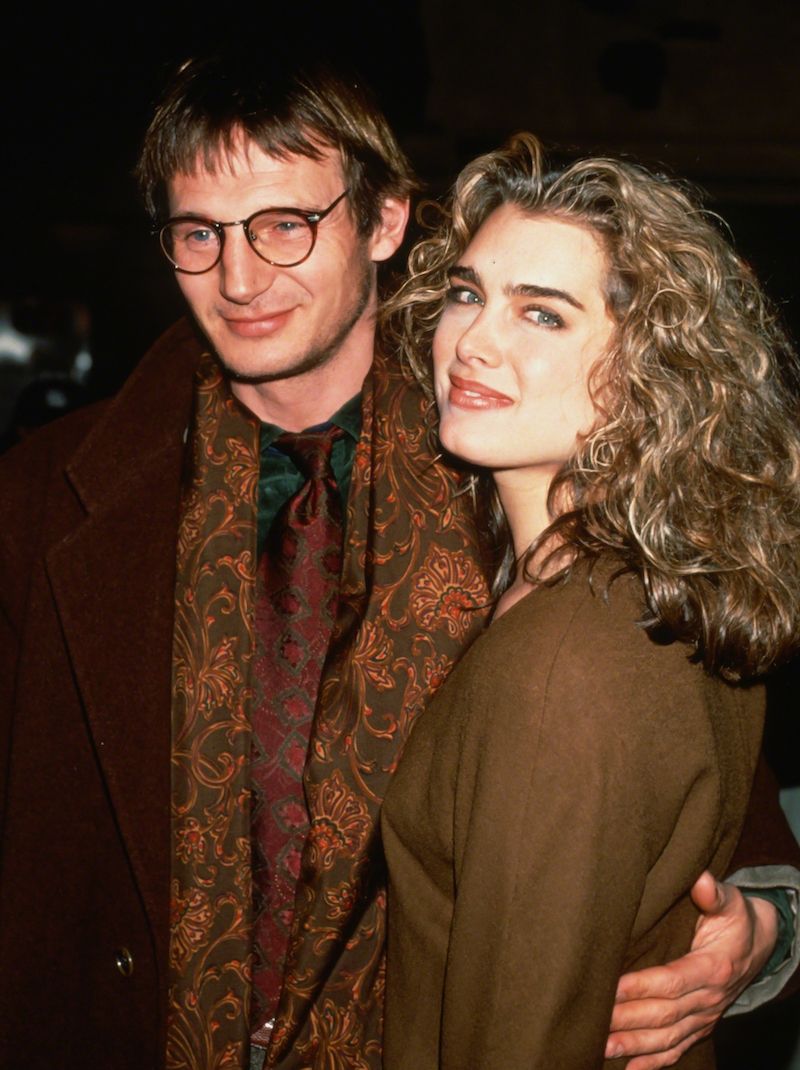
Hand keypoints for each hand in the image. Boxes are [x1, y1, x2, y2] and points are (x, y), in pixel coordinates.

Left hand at [605, 871, 778, 1068]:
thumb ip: (714, 893)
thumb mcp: (731, 901)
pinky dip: (655, 1063)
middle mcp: (710, 998)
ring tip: (604, 1048)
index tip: (613, 988)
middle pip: (664, 1013)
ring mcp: (705, 1017)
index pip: (672, 980)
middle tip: (596, 1023)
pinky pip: (679, 1049)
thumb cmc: (736, 918)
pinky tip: (630, 1069)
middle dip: (629, 1020)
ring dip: (635, 1045)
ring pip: (668, 1037)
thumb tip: (700, 880)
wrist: (759, 944)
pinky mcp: (701, 1026)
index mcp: (713, 967)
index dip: (642, 986)